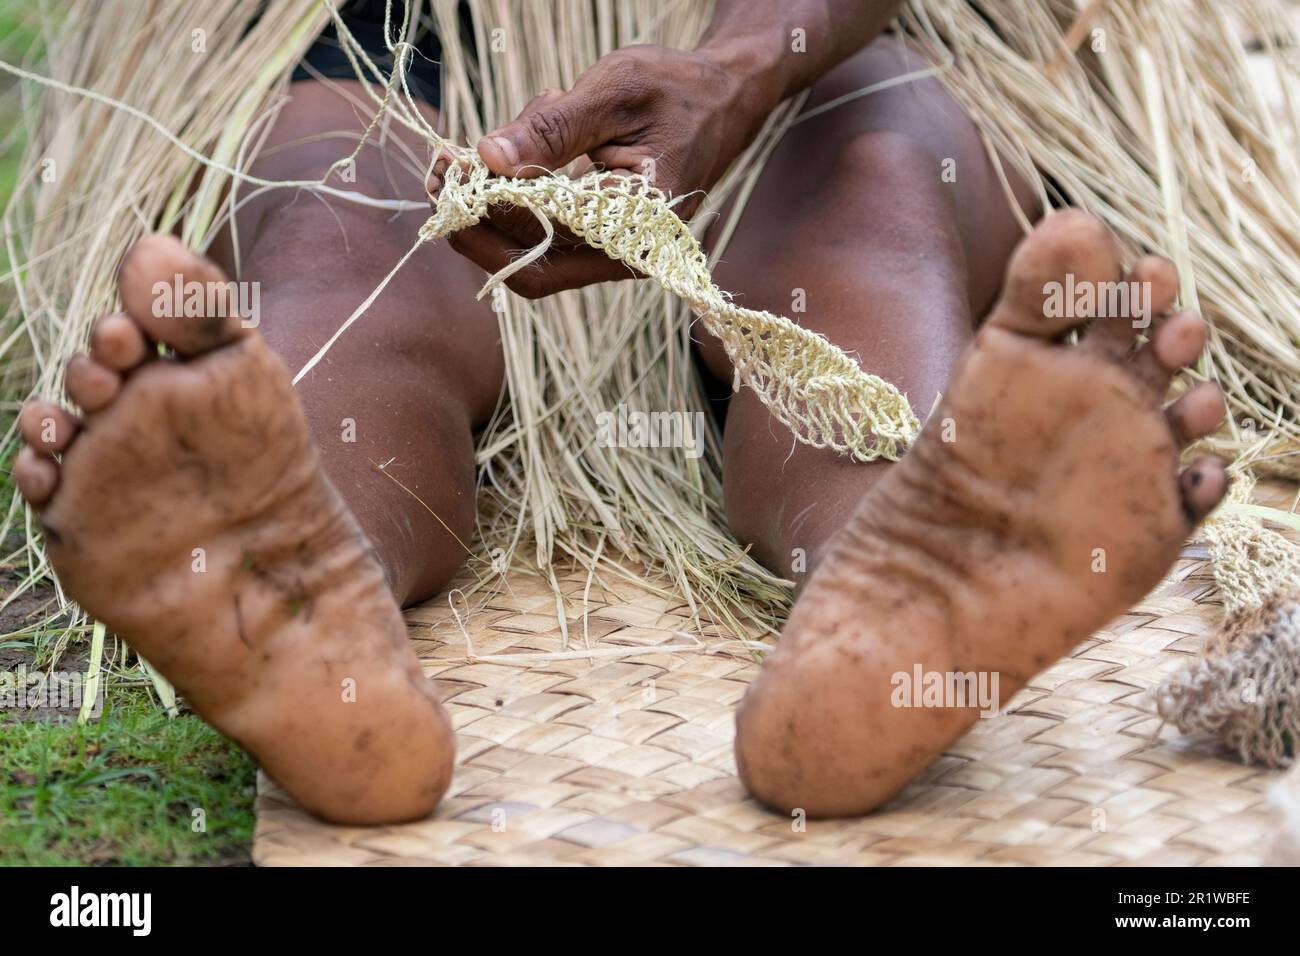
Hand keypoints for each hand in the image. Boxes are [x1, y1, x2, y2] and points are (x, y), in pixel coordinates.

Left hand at [431, 43, 774, 297]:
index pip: (545, 234)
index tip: (451, 164)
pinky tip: (522, 144)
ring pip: (532, 252)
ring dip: (491, 210)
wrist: (724, 98)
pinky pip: (545, 231)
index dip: (489, 205)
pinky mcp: (599, 236)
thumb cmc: (678, 89)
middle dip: (477, 225)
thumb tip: (487, 158)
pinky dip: (518, 195)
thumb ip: (552, 129)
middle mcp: (625, 253)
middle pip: (531, 267)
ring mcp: (612, 251)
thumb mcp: (614, 92)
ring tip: (477, 149)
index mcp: (638, 224)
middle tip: (441, 174)